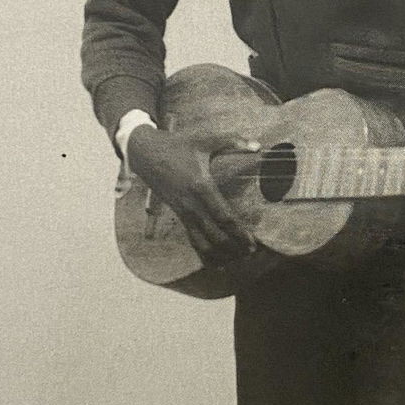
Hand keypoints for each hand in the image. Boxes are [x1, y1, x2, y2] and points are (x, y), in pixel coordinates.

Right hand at [127, 126, 259, 265]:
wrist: (145, 153)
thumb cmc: (178, 146)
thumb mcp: (206, 141)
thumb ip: (233, 142)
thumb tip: (258, 146)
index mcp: (201, 186)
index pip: (223, 217)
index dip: (239, 232)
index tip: (253, 242)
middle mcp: (191, 204)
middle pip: (215, 236)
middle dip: (234, 248)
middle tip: (251, 253)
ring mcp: (183, 212)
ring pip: (202, 243)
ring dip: (220, 255)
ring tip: (238, 259)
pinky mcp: (178, 215)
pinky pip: (192, 240)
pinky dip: (205, 254)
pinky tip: (217, 264)